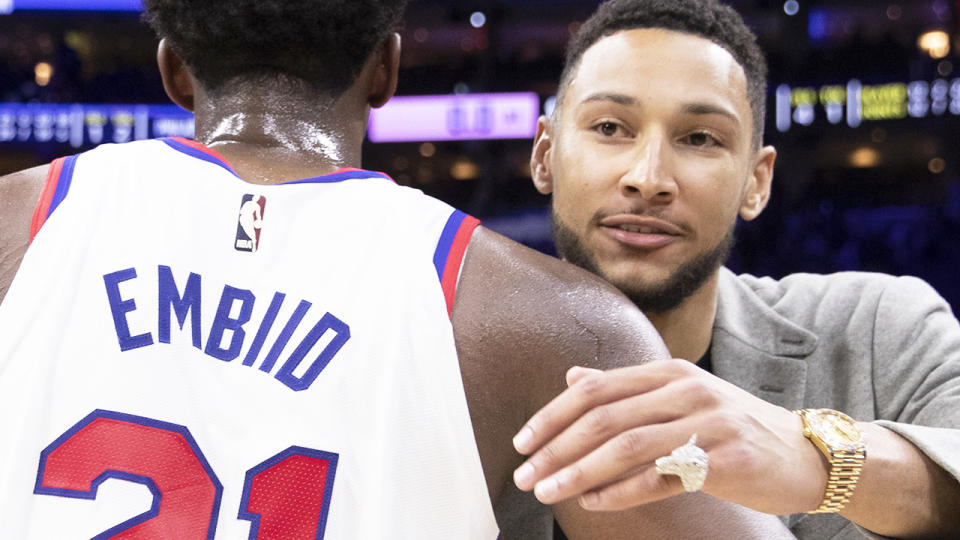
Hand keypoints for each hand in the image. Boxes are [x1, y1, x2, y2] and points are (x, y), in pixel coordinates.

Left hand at [512, 359, 827, 514]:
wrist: (807, 453)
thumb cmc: (734, 427)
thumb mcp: (680, 396)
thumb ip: (626, 388)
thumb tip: (572, 376)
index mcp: (669, 372)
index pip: (596, 388)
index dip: (553, 414)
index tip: (523, 441)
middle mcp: (686, 390)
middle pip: (604, 417)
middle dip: (556, 447)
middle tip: (525, 474)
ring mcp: (708, 422)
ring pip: (626, 446)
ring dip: (579, 471)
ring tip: (548, 491)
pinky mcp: (726, 459)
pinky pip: (661, 477)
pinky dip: (620, 491)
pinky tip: (593, 502)